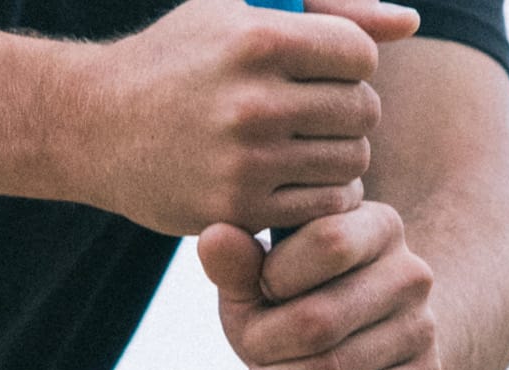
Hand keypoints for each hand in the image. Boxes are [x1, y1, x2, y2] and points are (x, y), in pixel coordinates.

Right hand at [81, 0, 418, 239]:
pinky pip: (320, 209)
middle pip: (361, 111)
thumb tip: (410, 23)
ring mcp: (246, 161)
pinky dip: (320, 200)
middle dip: (348, 113)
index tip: (321, 72)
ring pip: (348, 163)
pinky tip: (295, 184)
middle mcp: (254, 100)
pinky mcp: (237, 210)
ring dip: (339, 158)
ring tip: (307, 149)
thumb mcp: (242, 8)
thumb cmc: (180, 58)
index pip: (360, 56)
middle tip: (316, 117)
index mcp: (260, 37)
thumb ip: (331, 8)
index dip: (351, 64)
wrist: (98, 126)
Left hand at [199, 201, 441, 369]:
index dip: (275, 278)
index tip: (262, 293)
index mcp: (377, 226)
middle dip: (266, 349)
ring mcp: (421, 328)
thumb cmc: (304, 306)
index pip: (327, 242)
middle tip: (251, 357)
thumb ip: (238, 263)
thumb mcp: (265, 282)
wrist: (368, 357)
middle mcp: (410, 273)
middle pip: (320, 319)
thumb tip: (213, 237)